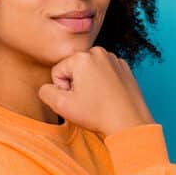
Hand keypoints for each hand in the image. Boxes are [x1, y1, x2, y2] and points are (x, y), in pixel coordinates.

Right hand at [37, 47, 154, 136]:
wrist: (129, 123)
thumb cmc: (97, 114)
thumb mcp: (61, 106)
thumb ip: (45, 92)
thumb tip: (48, 87)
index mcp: (81, 57)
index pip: (58, 72)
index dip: (63, 90)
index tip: (76, 100)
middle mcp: (98, 52)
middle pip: (74, 69)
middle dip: (76, 85)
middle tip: (88, 101)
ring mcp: (114, 59)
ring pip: (89, 71)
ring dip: (90, 84)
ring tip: (99, 100)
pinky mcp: (124, 68)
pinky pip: (104, 73)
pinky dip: (104, 84)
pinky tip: (109, 97)